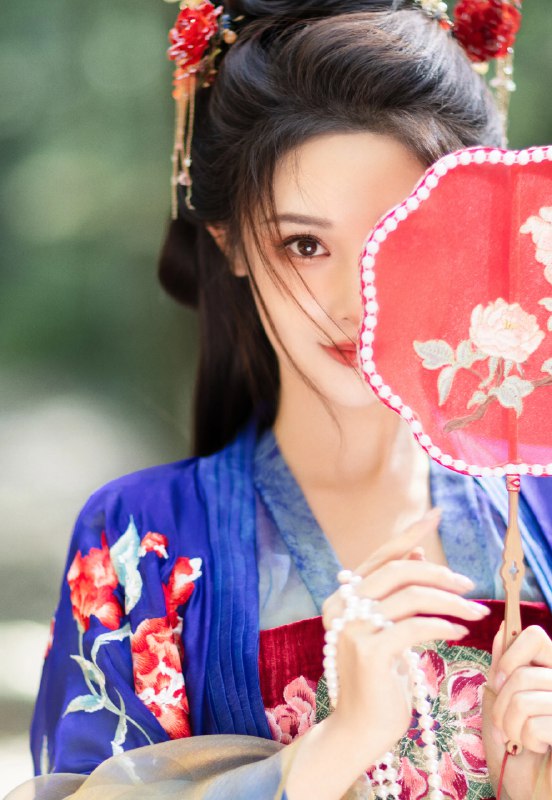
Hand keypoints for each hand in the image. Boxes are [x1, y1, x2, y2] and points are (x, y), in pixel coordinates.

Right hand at [321, 508, 489, 768]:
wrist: (358, 728)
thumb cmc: (376, 679)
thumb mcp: (385, 629)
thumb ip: (394, 593)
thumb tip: (418, 552)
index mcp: (342, 596)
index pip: (381, 555)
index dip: (410, 532)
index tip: (435, 513)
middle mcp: (341, 606)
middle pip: (400, 571)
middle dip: (441, 574)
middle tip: (468, 586)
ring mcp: (353, 628)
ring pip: (412, 596)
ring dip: (451, 602)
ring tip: (474, 613)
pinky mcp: (369, 652)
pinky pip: (416, 627)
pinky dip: (443, 626)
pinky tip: (458, 633)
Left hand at [484, 625, 551, 798]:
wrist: (530, 787)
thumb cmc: (514, 744)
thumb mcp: (500, 699)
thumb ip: (503, 666)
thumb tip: (504, 628)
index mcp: (549, 669)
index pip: (534, 635)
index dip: (510, 654)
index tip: (499, 679)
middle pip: (522, 672)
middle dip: (500, 702)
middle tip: (503, 723)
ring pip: (523, 699)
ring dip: (509, 725)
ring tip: (517, 738)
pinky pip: (536, 724)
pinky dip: (526, 740)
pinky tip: (537, 747)